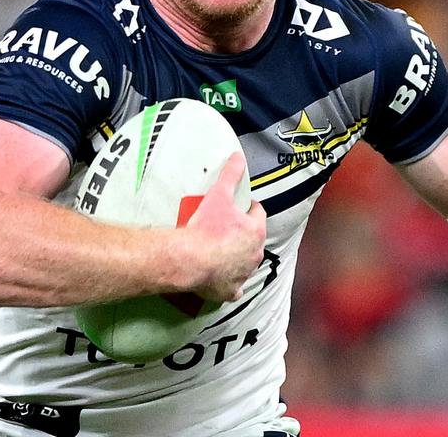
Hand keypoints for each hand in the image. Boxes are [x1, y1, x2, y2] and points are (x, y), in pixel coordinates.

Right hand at [181, 152, 266, 301]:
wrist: (189, 259)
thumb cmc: (206, 228)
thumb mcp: (219, 195)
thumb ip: (230, 174)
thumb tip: (238, 157)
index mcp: (256, 230)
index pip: (257, 213)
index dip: (247, 208)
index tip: (235, 207)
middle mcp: (255, 253)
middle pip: (253, 239)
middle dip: (243, 233)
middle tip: (223, 227)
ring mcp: (244, 274)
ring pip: (245, 263)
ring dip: (237, 256)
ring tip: (218, 249)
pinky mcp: (231, 290)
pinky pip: (234, 287)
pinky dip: (229, 283)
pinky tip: (220, 277)